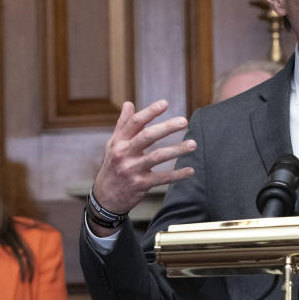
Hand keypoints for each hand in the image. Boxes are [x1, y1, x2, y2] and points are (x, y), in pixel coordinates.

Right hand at [92, 100, 196, 227]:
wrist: (105, 197)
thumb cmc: (113, 165)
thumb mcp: (114, 144)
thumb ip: (123, 124)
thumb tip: (129, 103)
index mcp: (119, 141)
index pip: (135, 122)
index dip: (150, 112)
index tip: (165, 103)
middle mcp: (124, 153)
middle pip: (147, 136)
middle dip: (166, 127)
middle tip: (184, 121)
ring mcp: (132, 169)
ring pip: (157, 156)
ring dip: (177, 150)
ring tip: (193, 144)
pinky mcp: (140, 184)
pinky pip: (162, 178)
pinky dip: (177, 175)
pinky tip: (191, 170)